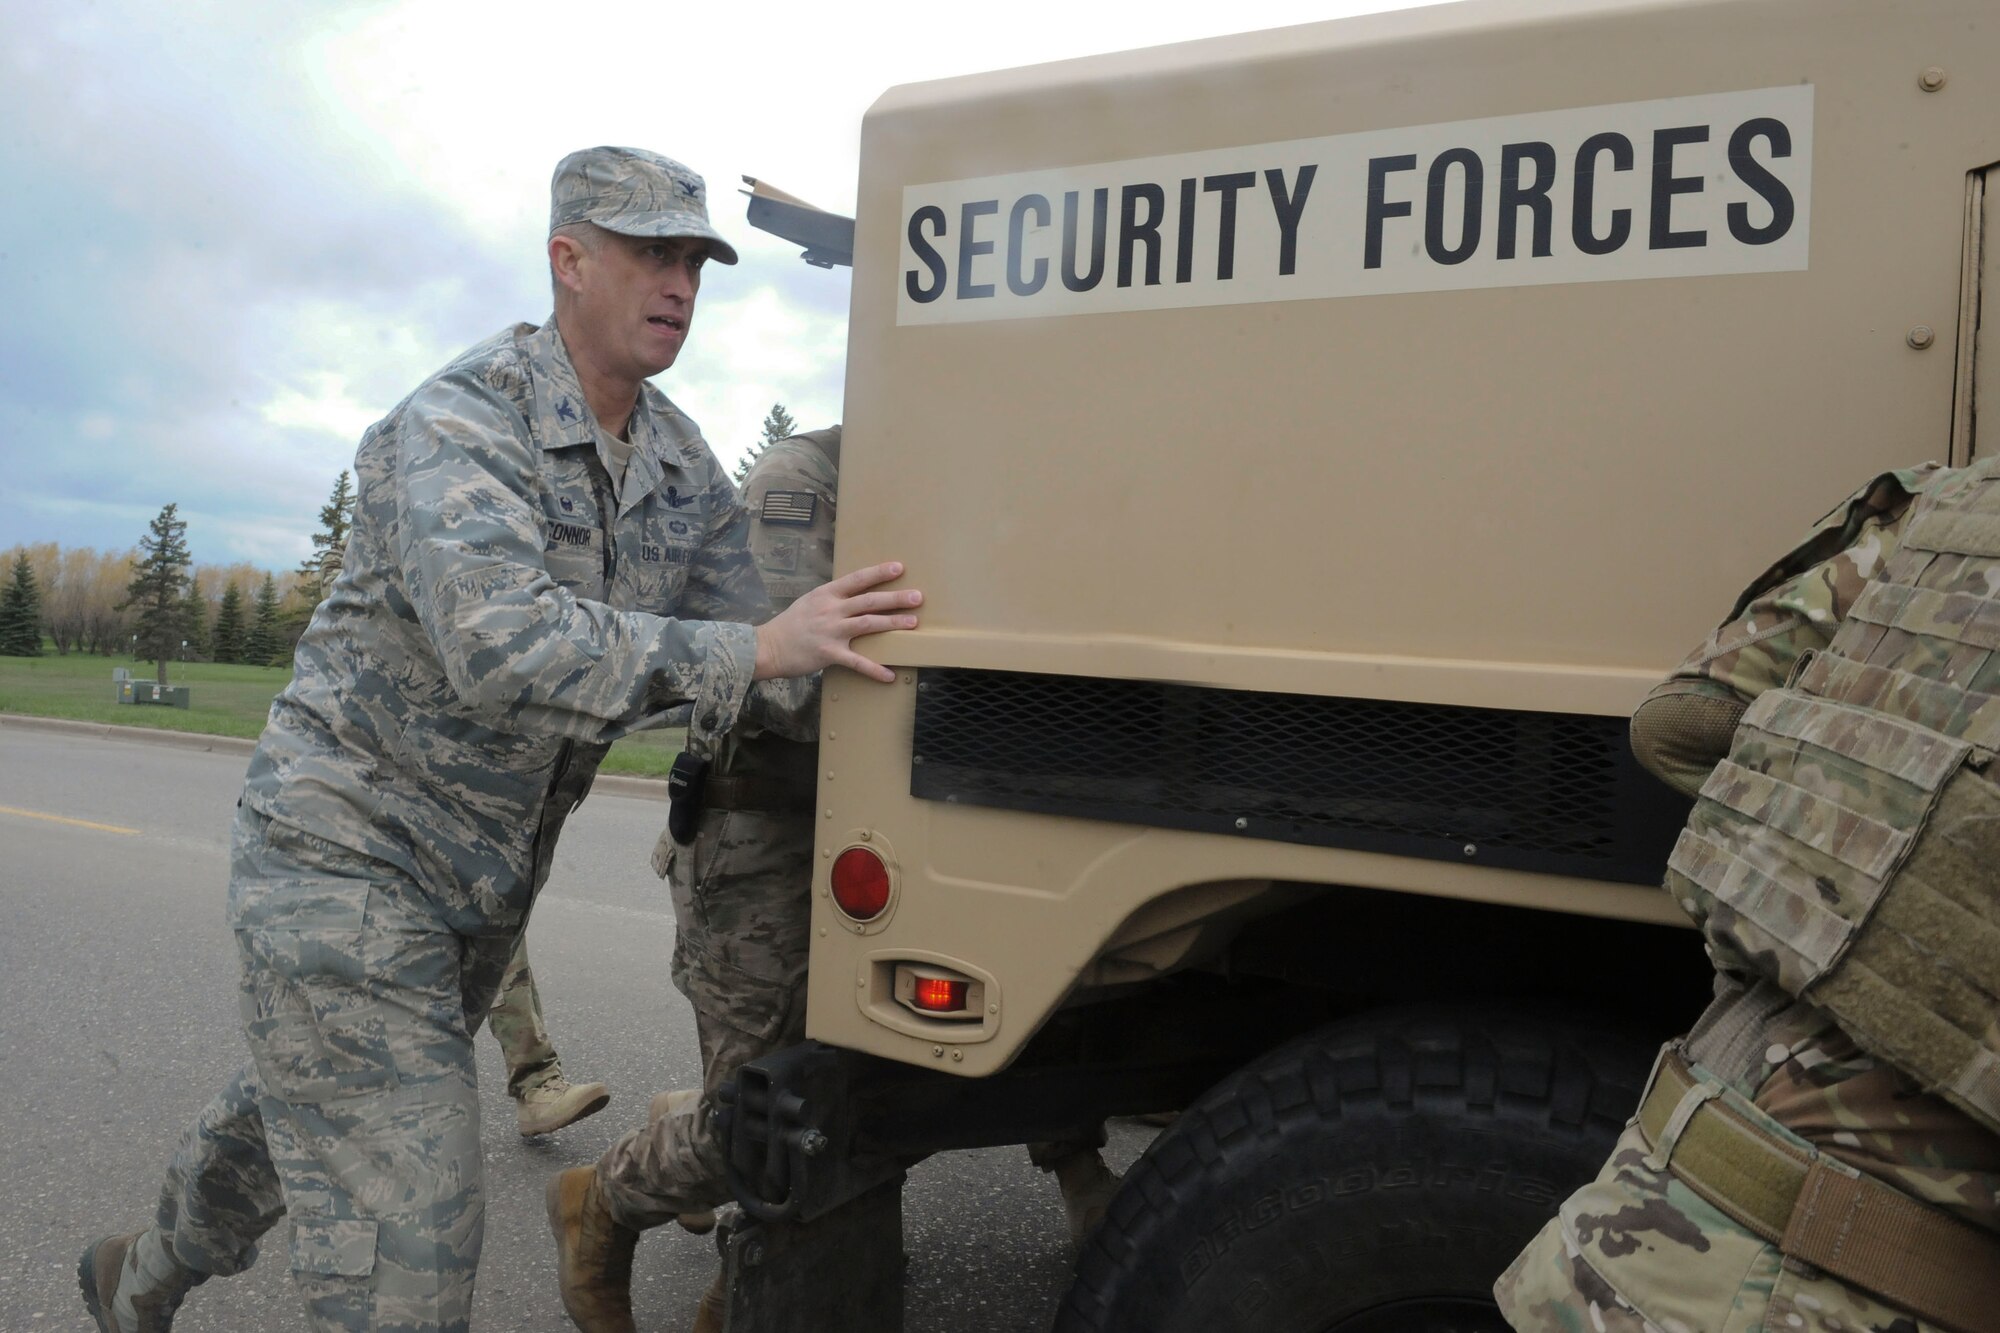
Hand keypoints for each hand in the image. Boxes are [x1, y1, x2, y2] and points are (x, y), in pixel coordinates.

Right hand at [753, 561, 920, 683]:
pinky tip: (890, 675)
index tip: (899, 568)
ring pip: (868, 624)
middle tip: (918, 597)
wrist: (768, 647)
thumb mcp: (810, 601)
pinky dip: (874, 668)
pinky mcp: (829, 653)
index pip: (857, 579)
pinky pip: (856, 662)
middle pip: (868, 601)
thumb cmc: (790, 624)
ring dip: (892, 623)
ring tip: (913, 623)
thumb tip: (856, 594)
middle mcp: (831, 610)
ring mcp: (831, 631)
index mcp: (826, 594)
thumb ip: (833, 598)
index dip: (879, 573)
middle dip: (895, 598)